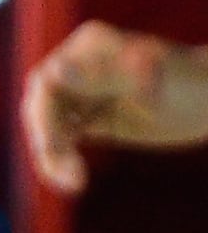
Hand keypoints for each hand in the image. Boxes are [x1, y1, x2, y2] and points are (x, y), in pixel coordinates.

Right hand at [25, 19, 207, 193]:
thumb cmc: (191, 83)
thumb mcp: (148, 80)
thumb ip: (100, 76)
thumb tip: (54, 71)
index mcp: (89, 48)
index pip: (47, 82)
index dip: (44, 116)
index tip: (53, 147)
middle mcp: (79, 67)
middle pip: (42, 106)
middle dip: (48, 141)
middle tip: (68, 176)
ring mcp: (84, 93)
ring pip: (49, 126)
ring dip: (53, 157)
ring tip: (73, 183)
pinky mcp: (91, 117)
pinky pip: (64, 139)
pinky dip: (62, 160)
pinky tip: (74, 179)